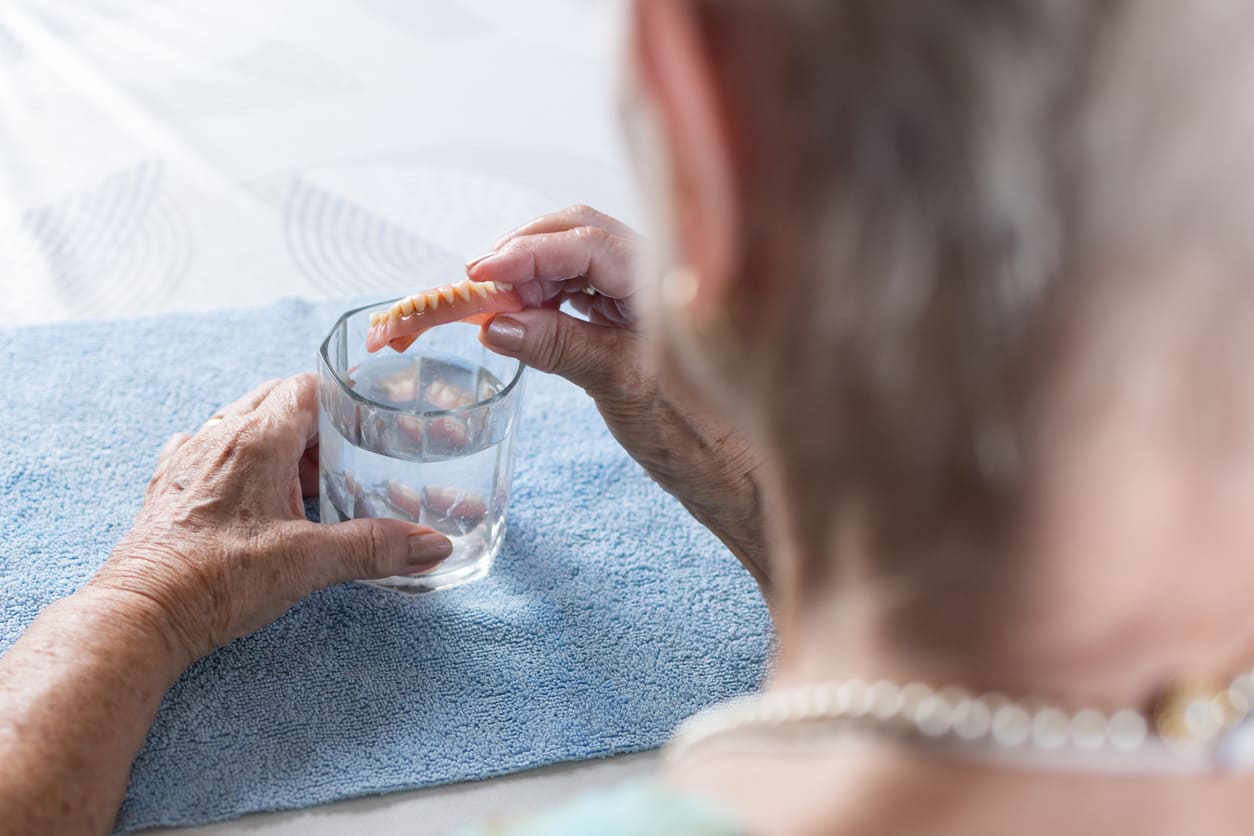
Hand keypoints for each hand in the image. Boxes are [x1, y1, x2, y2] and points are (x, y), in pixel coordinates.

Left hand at [88, 374, 452, 663]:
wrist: (140, 616)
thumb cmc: (214, 581)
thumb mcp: (308, 562)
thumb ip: (376, 547)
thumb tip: (432, 544)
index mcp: (257, 440)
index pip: (307, 387)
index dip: (345, 396)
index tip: (374, 414)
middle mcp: (219, 437)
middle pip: (279, 403)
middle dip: (322, 424)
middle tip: (354, 454)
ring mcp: (190, 460)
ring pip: (246, 427)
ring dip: (285, 444)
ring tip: (315, 481)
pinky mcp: (172, 487)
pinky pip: (214, 452)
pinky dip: (245, 463)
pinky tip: (257, 493)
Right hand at [468, 205, 769, 590]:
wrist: (744, 478)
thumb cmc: (705, 440)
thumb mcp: (624, 389)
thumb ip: (563, 347)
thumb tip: (497, 322)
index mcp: (669, 281)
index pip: (585, 241)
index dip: (526, 252)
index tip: (479, 274)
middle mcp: (662, 276)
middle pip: (580, 235)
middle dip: (524, 253)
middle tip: (480, 286)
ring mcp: (651, 295)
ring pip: (580, 260)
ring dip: (533, 274)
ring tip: (497, 305)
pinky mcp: (639, 320)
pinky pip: (587, 290)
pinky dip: (549, 297)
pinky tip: (527, 317)